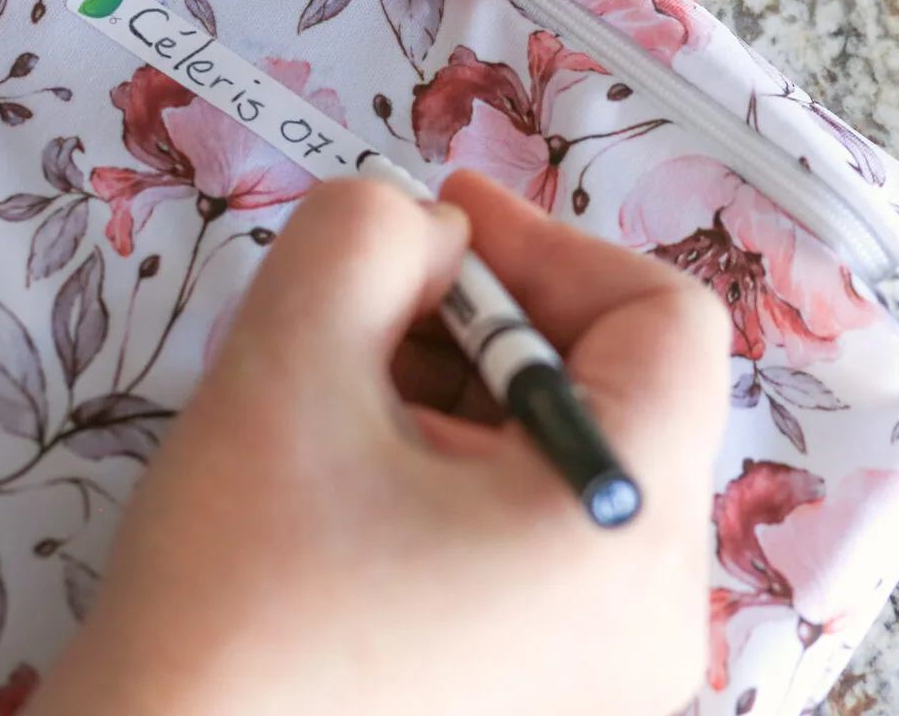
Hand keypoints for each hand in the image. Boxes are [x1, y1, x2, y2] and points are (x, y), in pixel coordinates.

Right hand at [37, 172, 729, 715]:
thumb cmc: (231, 598)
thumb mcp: (284, 366)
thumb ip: (365, 236)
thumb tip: (430, 235)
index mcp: (627, 530)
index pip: (667, 322)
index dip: (550, 244)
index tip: (436, 229)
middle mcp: (659, 620)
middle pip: (623, 398)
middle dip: (496, 324)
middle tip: (369, 314)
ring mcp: (613, 687)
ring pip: (576, 476)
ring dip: (473, 403)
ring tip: (348, 409)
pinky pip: (547, 559)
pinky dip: (469, 491)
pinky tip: (360, 498)